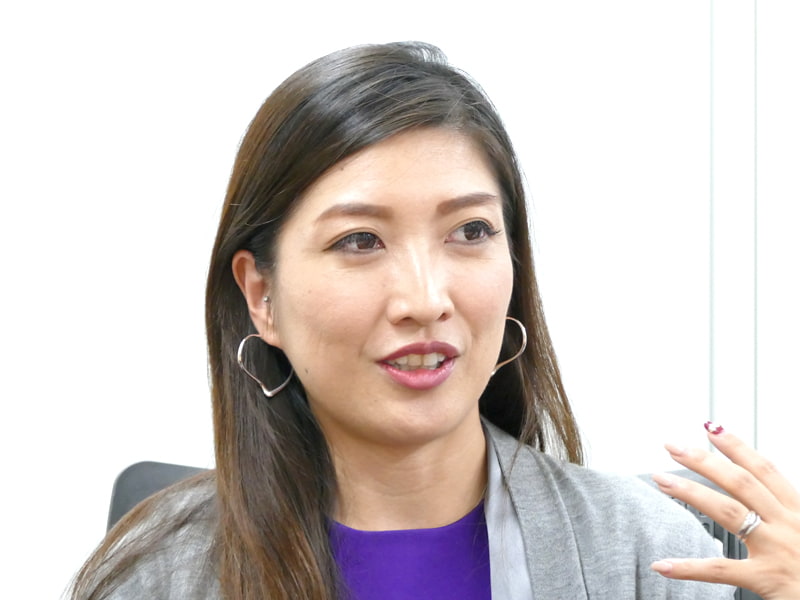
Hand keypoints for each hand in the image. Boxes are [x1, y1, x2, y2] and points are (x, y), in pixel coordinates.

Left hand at [649, 423, 799, 599]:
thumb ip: (787, 512)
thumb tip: (765, 496)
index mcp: (799, 513)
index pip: (764, 470)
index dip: (737, 447)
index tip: (711, 429)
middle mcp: (788, 525)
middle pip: (740, 482)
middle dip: (704, 461)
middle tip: (673, 446)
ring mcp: (777, 550)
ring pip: (727, 511)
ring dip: (690, 492)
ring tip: (661, 481)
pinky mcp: (768, 578)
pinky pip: (720, 569)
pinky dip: (688, 568)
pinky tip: (663, 565)